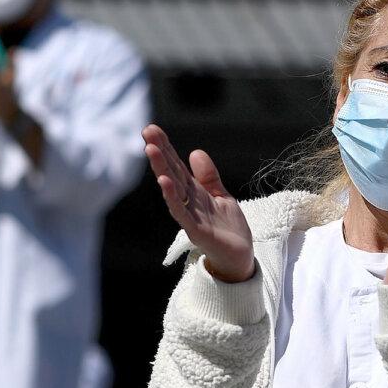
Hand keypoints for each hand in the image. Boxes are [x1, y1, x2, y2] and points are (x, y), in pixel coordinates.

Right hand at [142, 124, 253, 282]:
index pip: (177, 165)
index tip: (152, 129)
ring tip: (151, 149)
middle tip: (147, 131)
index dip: (166, 147)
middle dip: (159, 152)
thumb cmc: (228, 229)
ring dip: (161, 169)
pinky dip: (172, 197)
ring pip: (172, 189)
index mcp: (194, 192)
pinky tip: (165, 182)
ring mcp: (190, 216)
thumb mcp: (220, 195)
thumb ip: (208, 176)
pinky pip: (181, 212)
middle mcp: (188, 201)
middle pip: (171, 172)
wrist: (240, 258)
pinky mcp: (196, 231)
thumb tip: (195, 152)